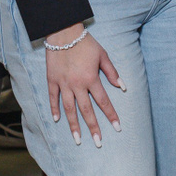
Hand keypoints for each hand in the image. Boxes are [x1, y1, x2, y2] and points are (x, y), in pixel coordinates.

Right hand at [44, 24, 122, 147]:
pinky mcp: (52, 80)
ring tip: (78, 140)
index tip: (117, 128)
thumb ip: (112, 72)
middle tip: (98, 142)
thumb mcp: (102, 55)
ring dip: (74, 126)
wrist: (63, 32)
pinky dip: (55, 109)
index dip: (111, 115)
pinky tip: (57, 120)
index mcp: (91, 79)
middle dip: (93, 128)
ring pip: (69, 109)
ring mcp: (63, 84)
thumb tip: (122, 87)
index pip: (103, 102)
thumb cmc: (85, 43)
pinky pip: (53, 98)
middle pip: (86, 111)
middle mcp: (77, 85)